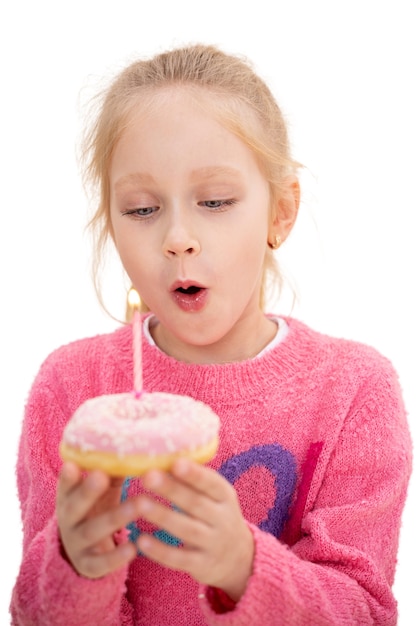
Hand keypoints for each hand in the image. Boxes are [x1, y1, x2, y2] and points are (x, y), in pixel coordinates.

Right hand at [56, 462, 138, 577]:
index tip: (72, 465)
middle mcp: (68, 520)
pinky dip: (116, 557)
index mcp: (69, 498)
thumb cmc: (98, 508)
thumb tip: (136, 445)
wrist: (86, 551)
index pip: (65, 485)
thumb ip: (115, 471)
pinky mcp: (88, 565)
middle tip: (101, 476)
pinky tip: (134, 548)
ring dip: (115, 517)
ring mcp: (76, 544)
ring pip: (92, 531)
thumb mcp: (103, 490)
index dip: (68, 477)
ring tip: (138, 505)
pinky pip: (100, 563)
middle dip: (88, 491)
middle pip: (75, 506)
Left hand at [136, 459, 253, 600]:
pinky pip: (179, 558)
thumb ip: (194, 480)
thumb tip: (163, 454)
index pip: (212, 483)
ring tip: (139, 504)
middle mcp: (223, 519)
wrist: (238, 558)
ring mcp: (213, 544)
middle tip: (147, 476)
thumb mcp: (215, 497)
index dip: (194, 474)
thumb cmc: (216, 516)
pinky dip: (160, 551)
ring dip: (163, 516)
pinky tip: (141, 541)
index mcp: (225, 496)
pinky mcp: (202, 565)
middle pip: (196, 503)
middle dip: (171, 489)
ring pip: (187, 530)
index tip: (176, 463)